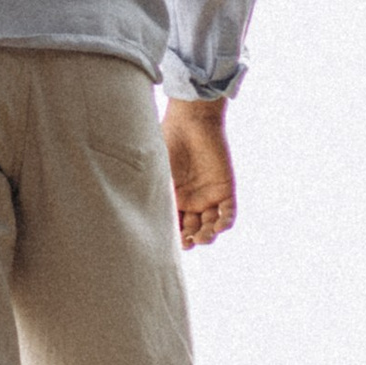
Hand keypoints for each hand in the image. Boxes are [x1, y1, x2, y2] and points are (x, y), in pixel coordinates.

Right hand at [163, 97, 235, 249]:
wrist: (190, 121)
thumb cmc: (168, 142)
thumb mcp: (156, 171)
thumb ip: (152, 191)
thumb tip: (136, 215)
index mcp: (173, 197)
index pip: (174, 225)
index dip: (173, 237)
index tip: (169, 243)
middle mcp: (191, 200)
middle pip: (192, 229)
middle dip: (190, 239)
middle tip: (186, 242)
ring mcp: (209, 196)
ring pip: (211, 225)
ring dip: (207, 235)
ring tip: (201, 237)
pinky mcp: (225, 189)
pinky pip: (228, 212)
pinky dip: (225, 223)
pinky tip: (218, 228)